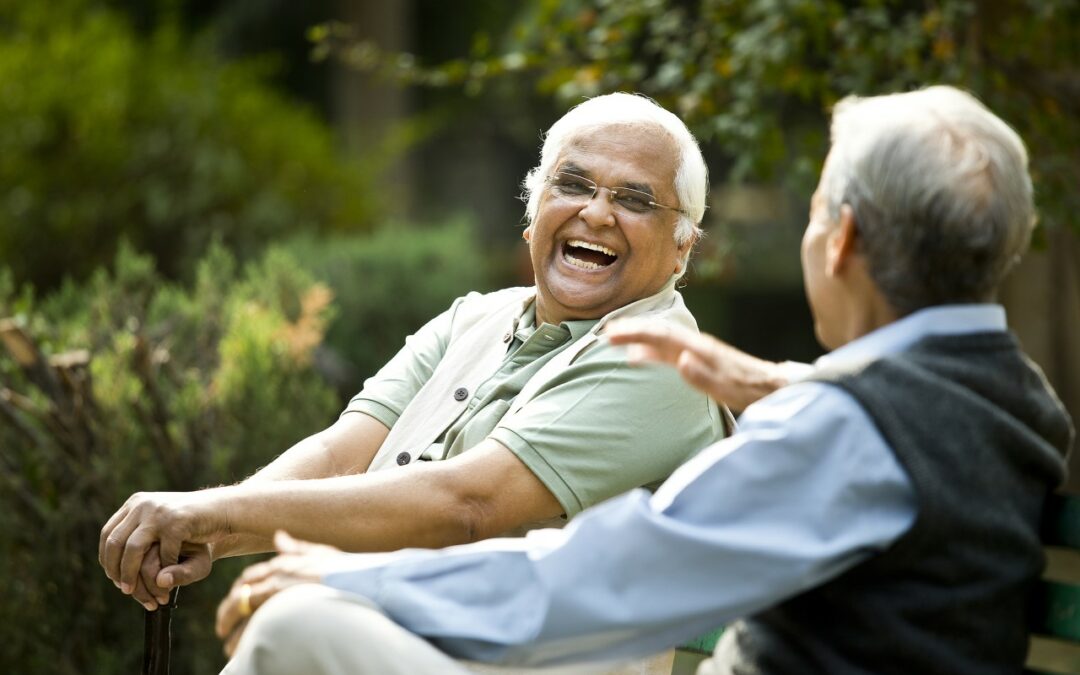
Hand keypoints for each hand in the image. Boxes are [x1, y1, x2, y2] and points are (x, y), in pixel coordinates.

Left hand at [99, 490, 224, 600]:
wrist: (222, 511)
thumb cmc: (190, 525)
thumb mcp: (159, 529)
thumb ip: (139, 538)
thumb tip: (111, 565)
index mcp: (135, 503)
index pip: (108, 534)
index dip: (107, 559)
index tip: (114, 578)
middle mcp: (143, 504)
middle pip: (115, 542)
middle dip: (116, 570)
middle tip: (123, 589)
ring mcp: (159, 511)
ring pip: (133, 548)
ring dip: (131, 573)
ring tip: (134, 590)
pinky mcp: (177, 521)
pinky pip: (163, 552)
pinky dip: (165, 569)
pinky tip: (168, 577)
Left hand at [216, 531, 342, 657]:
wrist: (366, 585)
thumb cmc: (349, 571)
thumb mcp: (324, 554)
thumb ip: (298, 548)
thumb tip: (278, 536)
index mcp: (286, 562)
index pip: (252, 576)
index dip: (241, 590)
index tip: (237, 603)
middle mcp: (278, 574)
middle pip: (241, 592)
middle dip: (228, 611)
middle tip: (223, 627)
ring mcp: (279, 591)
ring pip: (243, 609)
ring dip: (232, 629)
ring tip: (230, 647)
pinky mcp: (281, 608)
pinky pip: (254, 626)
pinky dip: (243, 640)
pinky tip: (241, 653)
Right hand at [606, 319, 787, 409]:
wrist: (771, 386)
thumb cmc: (749, 389)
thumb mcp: (728, 387)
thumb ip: (704, 376)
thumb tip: (681, 360)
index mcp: (699, 349)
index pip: (661, 335)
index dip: (635, 333)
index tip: (613, 334)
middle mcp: (695, 345)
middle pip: (658, 333)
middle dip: (631, 330)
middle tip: (606, 332)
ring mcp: (696, 352)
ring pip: (661, 340)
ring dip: (638, 338)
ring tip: (615, 339)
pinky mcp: (698, 360)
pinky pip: (667, 351)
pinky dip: (649, 350)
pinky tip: (639, 357)